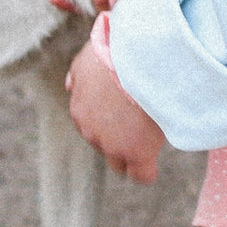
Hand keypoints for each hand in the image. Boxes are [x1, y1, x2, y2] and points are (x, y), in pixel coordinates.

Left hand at [67, 32, 165, 183]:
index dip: (110, 120)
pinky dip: (148, 171)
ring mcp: (113, 145)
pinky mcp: (137, 153)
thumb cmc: (116, 51)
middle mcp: (91, 132)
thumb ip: (78, 75)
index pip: (91, 127)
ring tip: (151, 134)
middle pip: (105, 146)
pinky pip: (142, 176)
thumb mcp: (87, 58)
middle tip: (141, 117)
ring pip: (120, 163)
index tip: (126, 108)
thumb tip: (70, 86)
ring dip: (133, 152)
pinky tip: (156, 157)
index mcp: (79, 109)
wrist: (138, 56)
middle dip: (120, 137)